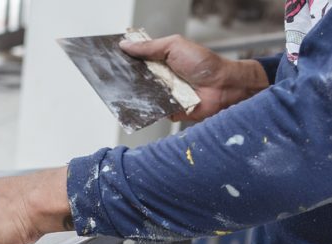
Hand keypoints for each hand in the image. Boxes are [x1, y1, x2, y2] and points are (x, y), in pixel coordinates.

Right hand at [120, 35, 269, 121]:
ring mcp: (163, 94)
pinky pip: (152, 111)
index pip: (136, 59)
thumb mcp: (174, 46)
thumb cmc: (204, 63)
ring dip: (135, 93)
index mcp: (160, 60)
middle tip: (112, 76)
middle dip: (125, 78)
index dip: (124, 59)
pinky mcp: (167, 110)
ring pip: (141, 95)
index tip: (109, 59)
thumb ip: (149, 47)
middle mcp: (160, 77)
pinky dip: (147, 109)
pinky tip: (140, 105)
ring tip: (122, 90)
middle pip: (135, 79)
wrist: (222, 87)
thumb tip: (125, 45)